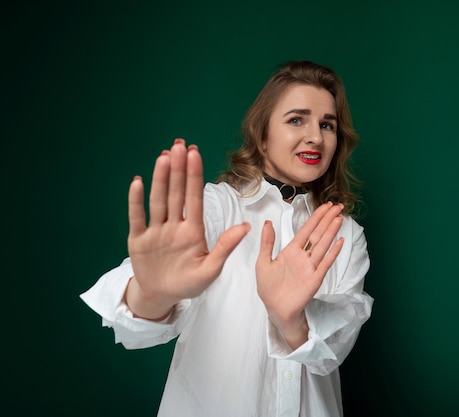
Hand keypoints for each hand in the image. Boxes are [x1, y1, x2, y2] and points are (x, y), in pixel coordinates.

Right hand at [125, 139, 249, 318]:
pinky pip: (137, 217)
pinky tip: (138, 182)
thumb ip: (225, 247)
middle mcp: (174, 225)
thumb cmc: (189, 283)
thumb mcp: (211, 269)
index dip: (195, 176)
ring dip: (160, 179)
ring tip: (164, 156)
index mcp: (193, 230)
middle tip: (180, 144)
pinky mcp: (138, 239)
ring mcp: (156, 231)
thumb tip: (246, 227)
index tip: (196, 154)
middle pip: (176, 193)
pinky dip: (136, 201)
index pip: (194, 198)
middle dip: (178, 169)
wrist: (162, 297)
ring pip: (159, 200)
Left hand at [256, 202, 344, 347]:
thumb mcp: (263, 262)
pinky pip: (325, 263)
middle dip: (327, 219)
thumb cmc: (269, 288)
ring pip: (323, 245)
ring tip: (339, 218)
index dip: (316, 217)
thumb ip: (267, 242)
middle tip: (338, 206)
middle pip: (318, 234)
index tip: (325, 206)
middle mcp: (303, 257)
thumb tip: (267, 222)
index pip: (306, 230)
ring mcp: (311, 267)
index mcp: (291, 251)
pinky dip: (333, 253)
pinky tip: (340, 241)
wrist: (275, 309)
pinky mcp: (315, 279)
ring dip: (331, 231)